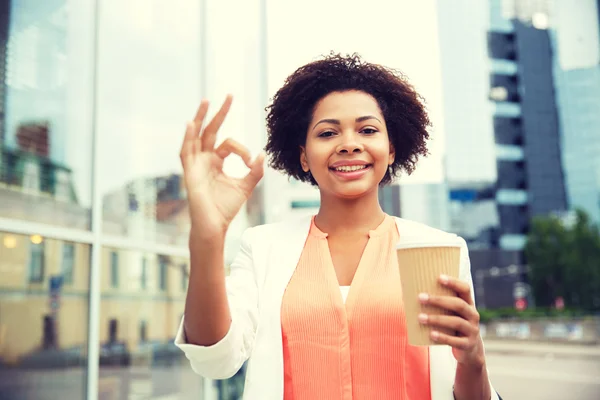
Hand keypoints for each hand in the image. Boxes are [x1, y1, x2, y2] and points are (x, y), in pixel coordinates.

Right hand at [180, 96, 264, 238]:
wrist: (215, 225)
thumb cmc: (226, 208)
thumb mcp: (245, 186)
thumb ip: (255, 171)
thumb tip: (261, 154)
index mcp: (215, 161)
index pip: (229, 144)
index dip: (242, 149)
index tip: (250, 161)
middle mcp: (204, 159)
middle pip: (210, 131)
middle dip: (219, 113)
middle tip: (229, 96)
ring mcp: (195, 165)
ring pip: (196, 136)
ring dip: (200, 118)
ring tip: (206, 101)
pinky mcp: (189, 173)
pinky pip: (186, 152)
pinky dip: (188, 138)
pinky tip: (191, 124)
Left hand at [417, 275, 484, 367]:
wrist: (469, 350)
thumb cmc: (453, 326)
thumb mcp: (450, 314)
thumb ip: (438, 305)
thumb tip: (407, 296)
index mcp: (468, 304)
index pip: (465, 289)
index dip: (454, 282)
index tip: (438, 277)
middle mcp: (473, 315)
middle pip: (458, 304)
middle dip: (439, 300)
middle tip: (420, 297)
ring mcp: (472, 330)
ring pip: (456, 322)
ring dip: (437, 319)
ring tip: (420, 317)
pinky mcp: (468, 344)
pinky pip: (455, 340)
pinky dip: (443, 337)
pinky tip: (431, 334)